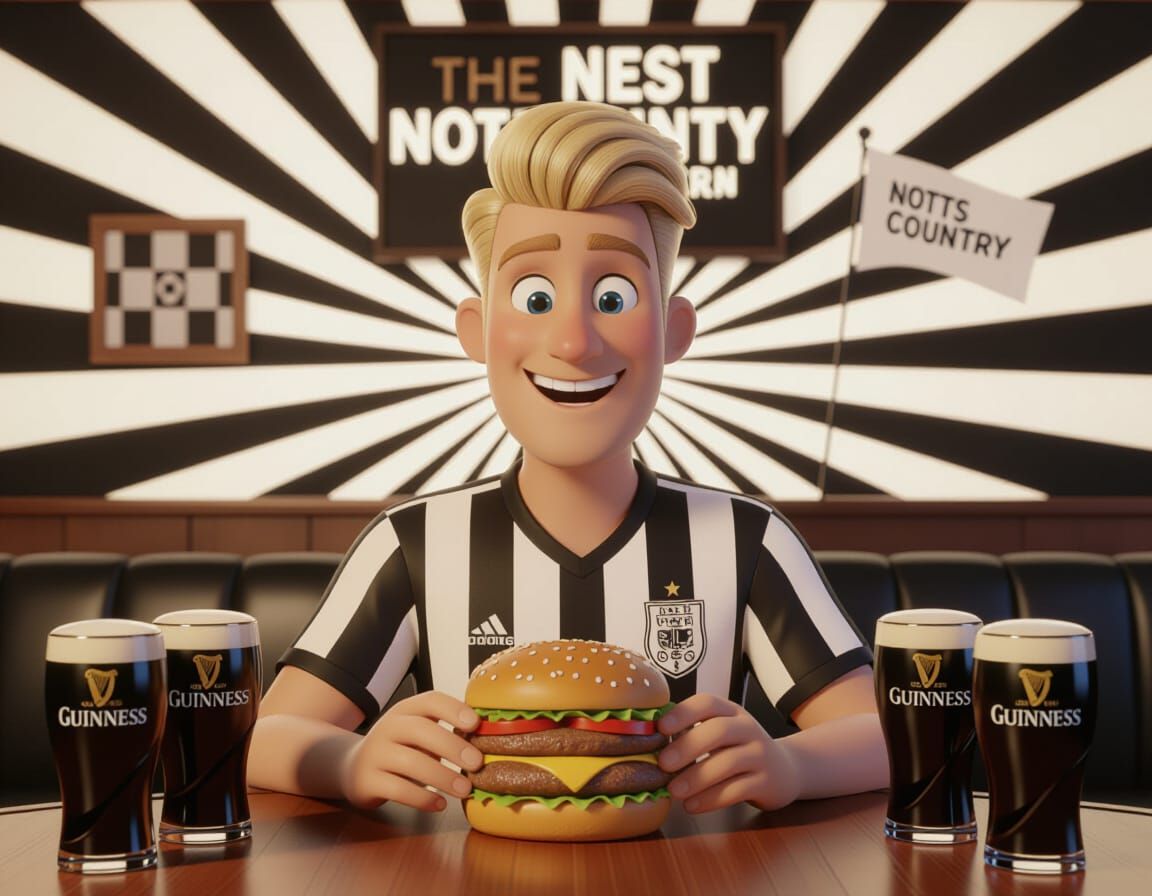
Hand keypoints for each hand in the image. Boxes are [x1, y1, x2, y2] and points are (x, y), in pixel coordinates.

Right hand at [340, 691, 481, 811]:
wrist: (352, 767)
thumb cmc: (399, 748)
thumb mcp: (417, 732)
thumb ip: (444, 731)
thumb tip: (487, 739)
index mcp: (405, 710)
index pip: (430, 700)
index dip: (454, 709)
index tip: (475, 724)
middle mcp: (388, 727)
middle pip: (421, 730)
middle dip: (452, 746)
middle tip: (477, 763)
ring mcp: (375, 754)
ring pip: (410, 762)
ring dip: (442, 776)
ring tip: (464, 789)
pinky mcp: (367, 781)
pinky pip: (398, 790)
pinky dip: (422, 798)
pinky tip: (440, 804)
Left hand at [657, 694, 799, 813]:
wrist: (786, 769)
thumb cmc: (740, 749)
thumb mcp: (722, 733)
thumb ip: (692, 732)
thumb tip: (650, 742)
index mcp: (731, 712)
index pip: (707, 702)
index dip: (683, 712)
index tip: (660, 728)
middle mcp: (748, 728)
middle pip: (718, 731)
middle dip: (687, 747)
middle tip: (663, 764)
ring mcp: (760, 754)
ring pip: (728, 763)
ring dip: (697, 778)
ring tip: (674, 791)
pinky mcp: (767, 782)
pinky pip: (737, 790)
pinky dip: (711, 799)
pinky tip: (692, 805)